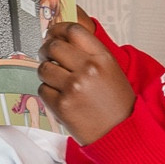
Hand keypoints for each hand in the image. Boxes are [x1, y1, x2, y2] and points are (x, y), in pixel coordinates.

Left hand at [37, 20, 135, 144]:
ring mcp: (73, 87)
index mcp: (102, 58)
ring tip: (56, 81)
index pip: (73, 30)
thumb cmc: (117, 104)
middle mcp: (88, 69)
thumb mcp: (111, 70)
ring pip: (44, 68)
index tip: (52, 33)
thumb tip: (61, 40)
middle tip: (47, 55)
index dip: (58, 29)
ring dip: (46, 73)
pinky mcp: (61, 105)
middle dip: (46, 50)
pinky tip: (60, 97)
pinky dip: (47, 92)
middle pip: (54, 46)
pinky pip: (42, 89)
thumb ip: (89, 54)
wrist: (121, 134)